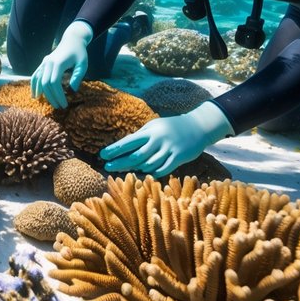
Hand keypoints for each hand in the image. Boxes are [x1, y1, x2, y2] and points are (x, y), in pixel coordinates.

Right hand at [30, 21, 93, 108]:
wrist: (72, 39)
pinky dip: (34, 85)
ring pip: (38, 80)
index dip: (58, 95)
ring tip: (46, 103)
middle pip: (45, 83)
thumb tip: (72, 91)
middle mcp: (48, 62)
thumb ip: (77, 76)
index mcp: (58, 63)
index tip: (64, 104)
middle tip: (59, 106)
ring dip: (41, 92)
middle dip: (51, 96)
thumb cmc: (79, 52)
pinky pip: (35, 75)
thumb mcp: (83, 64)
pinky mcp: (43, 63)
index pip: (54, 82)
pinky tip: (35, 94)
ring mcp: (44, 62)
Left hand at [100, 101, 233, 176]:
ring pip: (148, 165)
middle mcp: (158, 140)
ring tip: (127, 170)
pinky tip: (146, 174)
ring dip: (136, 169)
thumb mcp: (154, 126)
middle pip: (136, 156)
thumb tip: (124, 148)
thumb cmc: (170, 127)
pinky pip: (163, 170)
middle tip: (107, 167)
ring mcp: (169, 150)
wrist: (197, 126)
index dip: (114, 149)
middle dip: (120, 163)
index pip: (128, 141)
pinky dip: (153, 173)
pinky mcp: (178, 158)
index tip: (102, 155)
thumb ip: (141, 137)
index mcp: (150, 131)